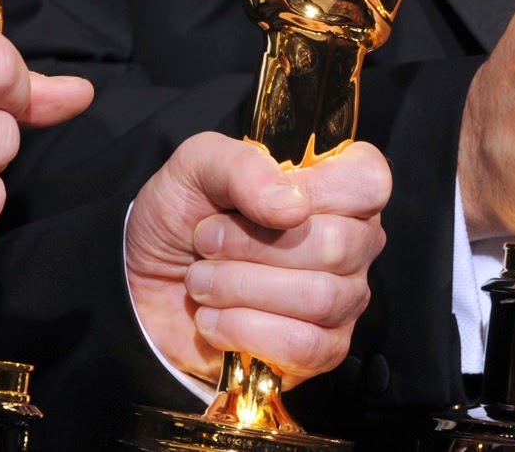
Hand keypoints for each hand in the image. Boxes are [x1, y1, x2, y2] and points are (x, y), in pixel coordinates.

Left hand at [126, 133, 389, 385]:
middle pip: (339, 244)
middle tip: (206, 241)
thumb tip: (292, 210)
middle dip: (252, 244)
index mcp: (336, 188)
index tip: (264, 200)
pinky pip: (305, 346)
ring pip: (320, 297)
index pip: (369, 181)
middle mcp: (353, 241)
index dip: (319, 190)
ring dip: (240, 288)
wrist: (145, 285)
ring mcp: (344, 299)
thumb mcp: (198, 166)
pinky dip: (246, 331)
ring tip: (201, 281)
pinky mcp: (324, 350)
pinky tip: (214, 320)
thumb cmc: (184, 216)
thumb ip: (243, 167)